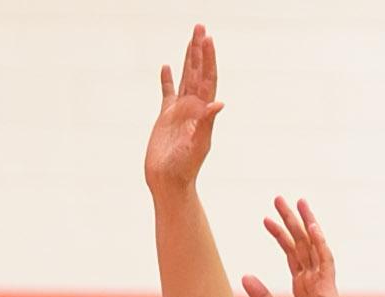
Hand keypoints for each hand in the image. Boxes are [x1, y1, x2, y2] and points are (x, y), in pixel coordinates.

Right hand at [144, 24, 222, 193]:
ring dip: (188, 58)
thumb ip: (207, 123)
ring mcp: (180, 111)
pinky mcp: (166, 118)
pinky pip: (167, 93)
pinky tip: (167, 67)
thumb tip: (219, 104)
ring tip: (191, 37)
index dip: (208, 59)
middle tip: (200, 27)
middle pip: (198, 72)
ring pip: (186, 78)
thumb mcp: (198, 145)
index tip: (207, 39)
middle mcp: (193, 107)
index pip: (208, 78)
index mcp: (202, 111)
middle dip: (199, 50)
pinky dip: (167, 80)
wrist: (168, 183)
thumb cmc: (185, 168)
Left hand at [242, 196, 353, 296]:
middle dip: (291, 220)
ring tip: (298, 202)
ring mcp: (322, 282)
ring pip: (314, 245)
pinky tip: (311, 227)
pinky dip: (319, 243)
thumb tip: (245, 276)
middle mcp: (313, 278)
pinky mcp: (329, 289)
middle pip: (301, 242)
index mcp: (302, 284)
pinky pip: (325, 260)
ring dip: (306, 223)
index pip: (290, 252)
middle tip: (279, 198)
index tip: (265, 220)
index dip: (279, 235)